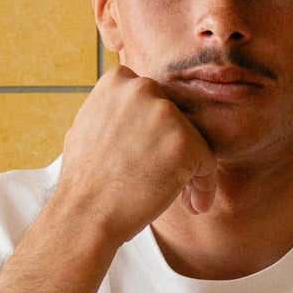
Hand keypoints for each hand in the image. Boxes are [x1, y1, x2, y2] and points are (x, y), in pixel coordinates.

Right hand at [53, 66, 218, 243]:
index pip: (154, 103)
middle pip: (176, 120)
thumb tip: (127, 109)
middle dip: (173, 150)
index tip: (150, 161)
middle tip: (163, 181)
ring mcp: (165, 113)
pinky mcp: (184, 141)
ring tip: (177, 196)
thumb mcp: (89, 124)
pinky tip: (194, 206)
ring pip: (194, 141)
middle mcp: (143, 88)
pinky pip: (208, 164)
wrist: (84, 212)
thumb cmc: (84, 180)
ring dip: (190, 170)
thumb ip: (114, 110)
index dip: (156, 134)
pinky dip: (204, 187)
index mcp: (119, 80)